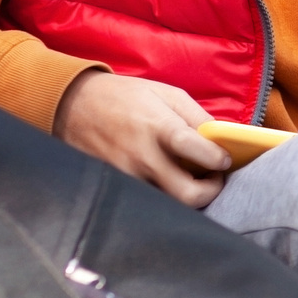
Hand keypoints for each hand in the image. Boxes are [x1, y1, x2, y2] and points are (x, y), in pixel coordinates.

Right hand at [53, 71, 232, 207]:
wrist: (73, 105)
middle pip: (187, 195)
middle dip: (209, 192)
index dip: (218, 160)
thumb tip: (223, 138)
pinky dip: (163, 196)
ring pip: (168, 204)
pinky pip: (148, 200)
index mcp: (158, 126)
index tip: (225, 160)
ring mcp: (126, 176)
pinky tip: (166, 181)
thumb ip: (197, 117)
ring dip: (186, 196)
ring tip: (190, 178)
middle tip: (213, 179)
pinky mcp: (114, 187)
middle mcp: (141, 156)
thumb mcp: (167, 94)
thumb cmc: (125, 97)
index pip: (196, 150)